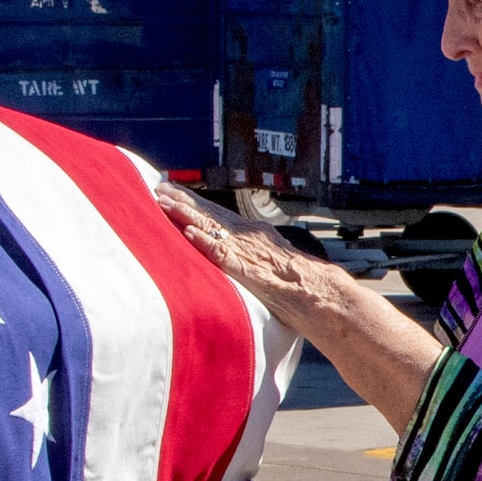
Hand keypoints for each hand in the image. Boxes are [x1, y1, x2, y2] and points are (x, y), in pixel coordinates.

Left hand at [155, 182, 313, 324]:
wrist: (321, 292)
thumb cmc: (296, 283)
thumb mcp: (269, 260)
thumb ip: (249, 254)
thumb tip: (228, 251)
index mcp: (253, 233)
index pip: (218, 213)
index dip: (194, 202)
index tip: (173, 192)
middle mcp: (249, 235)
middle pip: (211, 214)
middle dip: (184, 200)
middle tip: (159, 187)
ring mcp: (249, 251)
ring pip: (213, 227)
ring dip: (187, 214)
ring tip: (165, 203)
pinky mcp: (250, 270)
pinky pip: (223, 254)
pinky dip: (205, 242)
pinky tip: (189, 233)